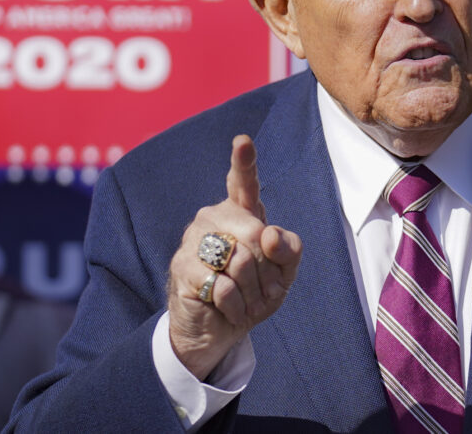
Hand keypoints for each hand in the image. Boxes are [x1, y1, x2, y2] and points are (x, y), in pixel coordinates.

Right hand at [167, 134, 301, 380]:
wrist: (220, 330)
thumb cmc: (253, 293)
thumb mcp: (283, 274)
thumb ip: (289, 249)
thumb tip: (268, 233)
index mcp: (241, 212)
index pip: (243, 182)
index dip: (243, 162)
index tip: (242, 142)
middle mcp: (213, 218)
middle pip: (256, 235)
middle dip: (268, 271)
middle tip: (260, 289)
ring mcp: (193, 241)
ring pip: (241, 261)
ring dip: (252, 292)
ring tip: (244, 299)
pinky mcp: (182, 268)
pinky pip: (224, 286)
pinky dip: (236, 306)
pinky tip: (228, 309)